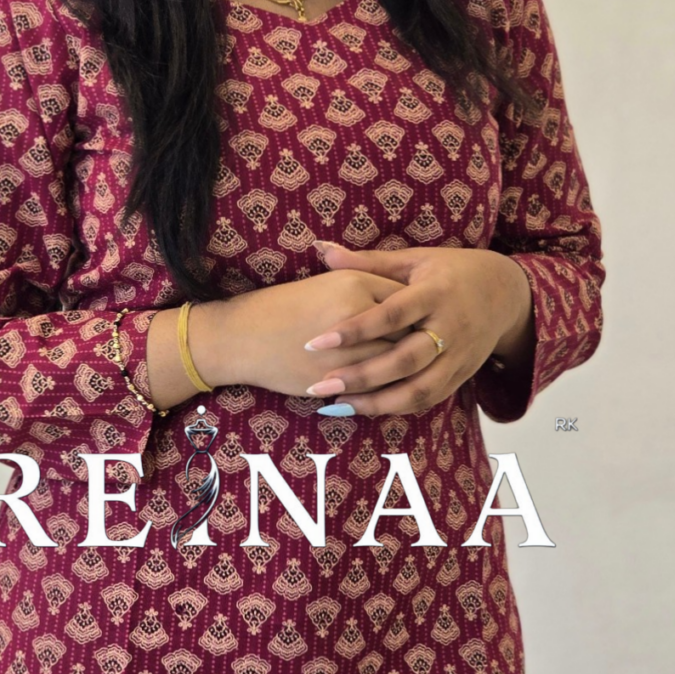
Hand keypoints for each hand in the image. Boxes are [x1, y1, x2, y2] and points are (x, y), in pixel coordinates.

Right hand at [206, 267, 411, 401]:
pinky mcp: (336, 378)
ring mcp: (346, 348)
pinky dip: (388, 390)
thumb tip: (406, 300)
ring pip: (396, 363)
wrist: (243, 335)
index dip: (419, 313)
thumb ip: (369, 284)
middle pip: (408, 331)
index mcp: (355, 283)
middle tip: (431, 350)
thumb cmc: (286, 305)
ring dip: (408, 370)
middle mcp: (355, 313)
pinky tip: (395, 390)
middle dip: (420, 343)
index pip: (405, 300)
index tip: (426, 322)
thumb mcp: (330, 283)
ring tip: (417, 372)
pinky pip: (375, 388)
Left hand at [299, 242, 535, 417]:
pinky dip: (397, 407)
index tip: (316, 342)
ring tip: (336, 405)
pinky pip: (429, 399)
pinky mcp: (462, 376)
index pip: (391, 315)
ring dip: (376, 402)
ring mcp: (459, 356)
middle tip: (320, 385)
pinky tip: (365, 408)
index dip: (354, 330)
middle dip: (361, 376)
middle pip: (405, 360)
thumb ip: (368, 262)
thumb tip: (321, 248)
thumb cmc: (450, 271)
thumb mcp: (414, 260)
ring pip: (418, 389)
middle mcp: (450, 328)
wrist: (506, 293)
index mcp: (435, 293)